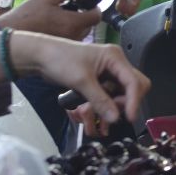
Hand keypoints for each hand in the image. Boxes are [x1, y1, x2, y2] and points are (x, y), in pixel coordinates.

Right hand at [0, 0, 100, 39]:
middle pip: (90, 25)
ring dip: (78, 24)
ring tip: (62, 16)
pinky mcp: (60, 50)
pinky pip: (73, 39)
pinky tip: (57, 25)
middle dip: (85, 15)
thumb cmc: (28, 12)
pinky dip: (71, 32)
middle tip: (73, 8)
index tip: (87, 2)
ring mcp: (67, 45)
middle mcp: (73, 36)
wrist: (11, 33)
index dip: (95, 7)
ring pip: (82, 33)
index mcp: (72, 22)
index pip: (96, 16)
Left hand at [12, 33, 148, 136]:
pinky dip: (103, 106)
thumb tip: (116, 118)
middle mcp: (115, 64)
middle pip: (133, 87)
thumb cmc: (60, 60)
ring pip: (121, 94)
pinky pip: (109, 96)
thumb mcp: (81, 81)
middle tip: (110, 113)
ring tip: (96, 115)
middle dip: (124, 102)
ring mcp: (108, 72)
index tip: (129, 117)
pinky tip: (91, 112)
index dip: (134, 100)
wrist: (41, 56)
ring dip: (112, 107)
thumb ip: (100, 100)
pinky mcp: (100, 81)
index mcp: (115, 57)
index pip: (134, 81)